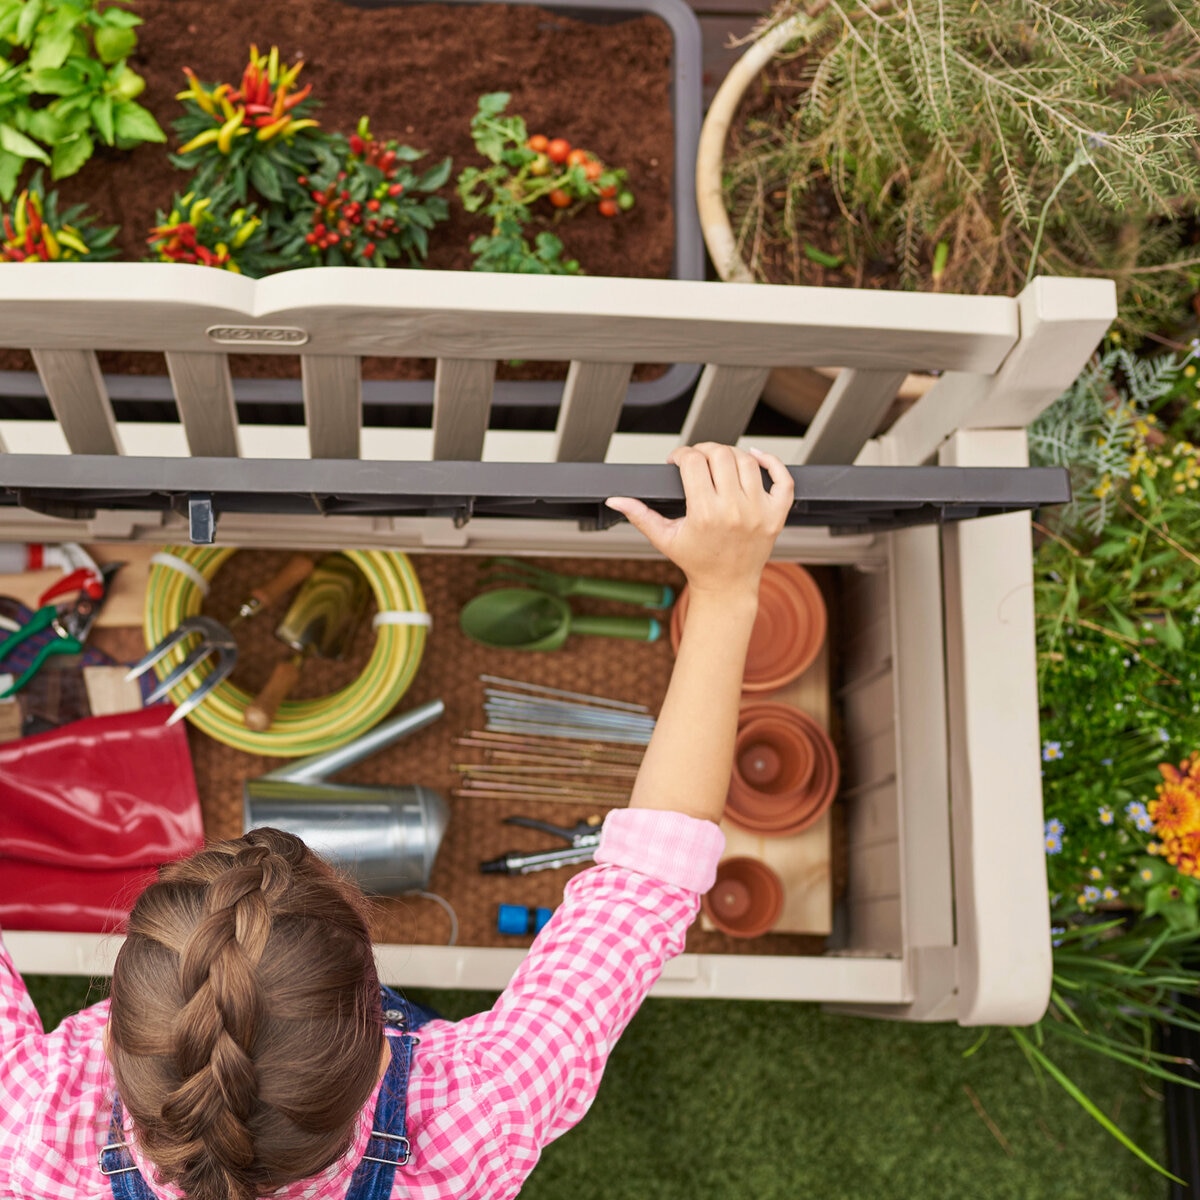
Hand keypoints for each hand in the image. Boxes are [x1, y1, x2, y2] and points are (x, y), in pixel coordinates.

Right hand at [606, 443, 793, 598]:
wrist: (727, 585)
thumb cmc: (696, 561)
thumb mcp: (664, 538)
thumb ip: (640, 515)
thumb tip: (615, 499)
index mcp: (705, 514)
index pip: (693, 462)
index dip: (681, 454)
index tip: (677, 462)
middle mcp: (734, 510)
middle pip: (720, 455)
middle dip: (704, 450)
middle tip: (696, 460)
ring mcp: (759, 511)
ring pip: (748, 461)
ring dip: (730, 454)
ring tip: (719, 462)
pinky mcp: (777, 515)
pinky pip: (784, 479)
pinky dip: (772, 462)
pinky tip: (755, 458)